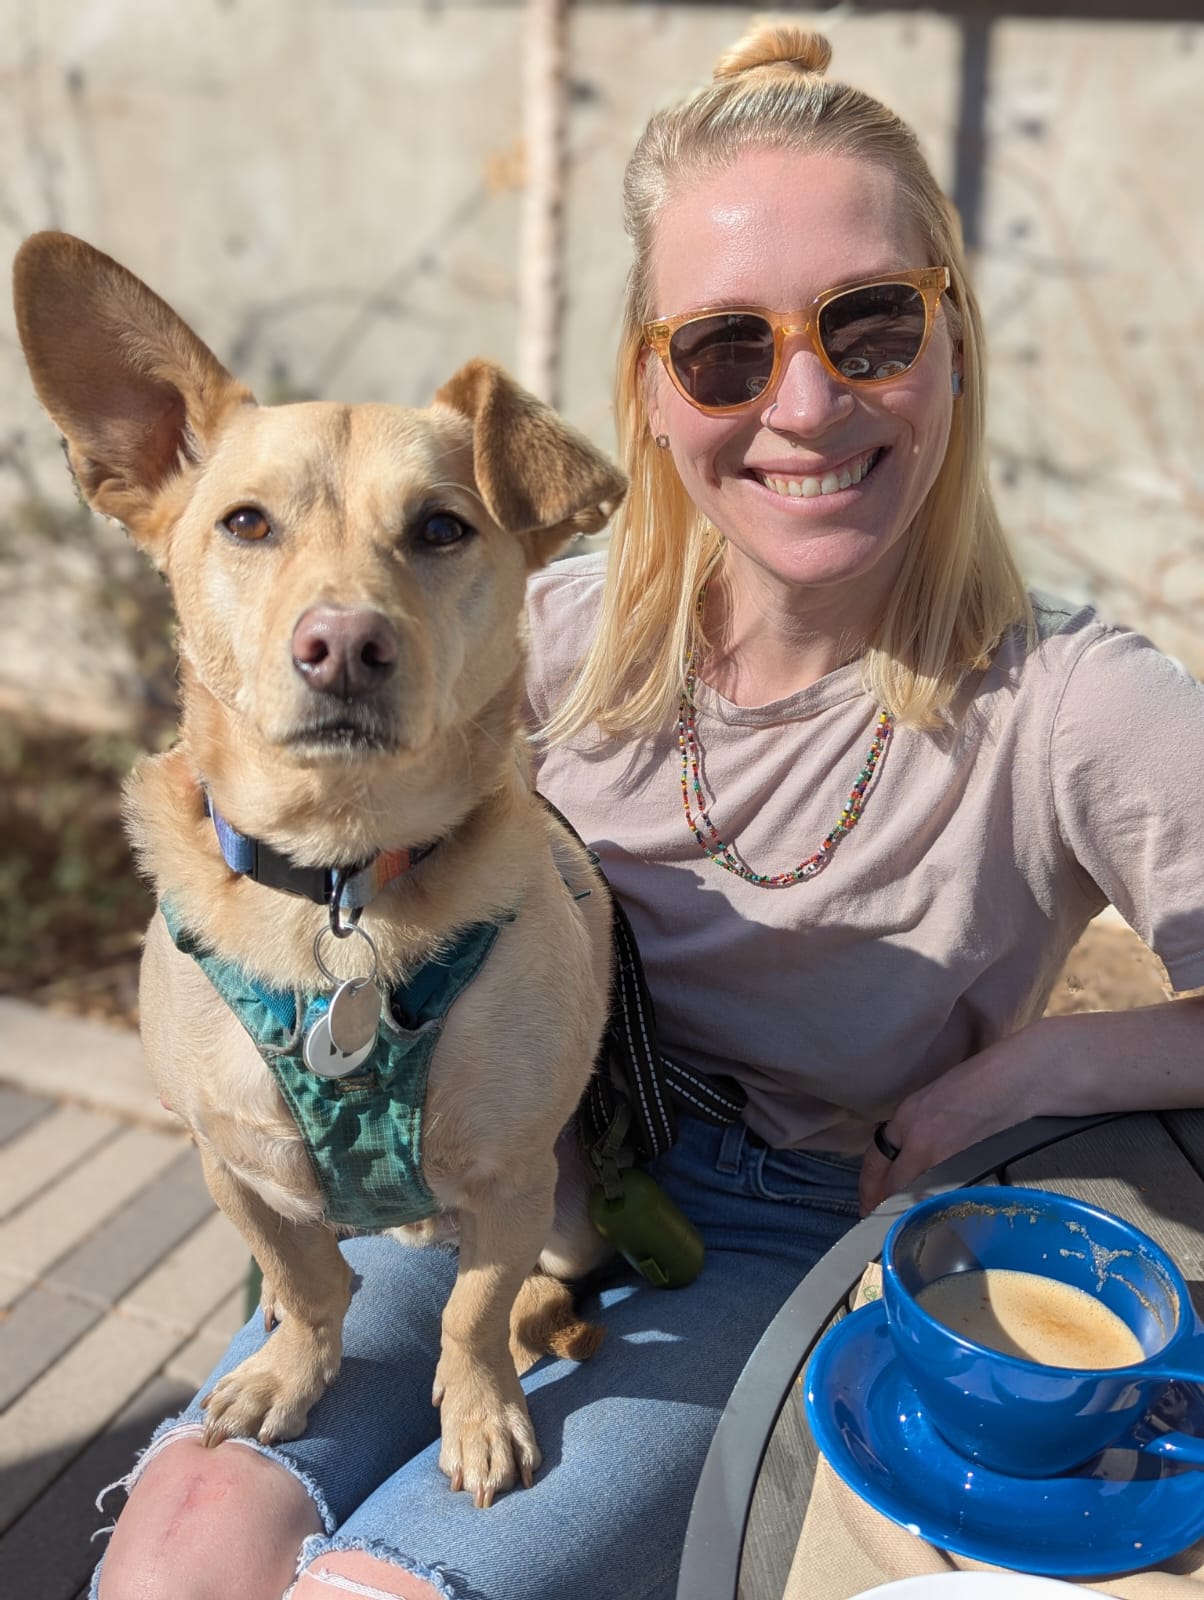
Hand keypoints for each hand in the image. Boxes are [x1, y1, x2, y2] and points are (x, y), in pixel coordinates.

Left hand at [858, 995, 1203, 1215]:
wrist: (1024, 1074)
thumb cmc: (989, 1082)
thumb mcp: (943, 1102)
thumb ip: (924, 1131)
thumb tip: (916, 1164)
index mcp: (906, 1115)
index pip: (874, 1161)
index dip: (869, 1189)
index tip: (868, 1208)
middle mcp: (913, 1132)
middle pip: (888, 1184)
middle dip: (884, 1209)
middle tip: (885, 1230)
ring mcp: (937, 1148)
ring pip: (911, 1193)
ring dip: (909, 1213)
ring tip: (910, 1229)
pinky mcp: (964, 1160)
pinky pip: (940, 1194)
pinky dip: (937, 1208)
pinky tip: (942, 1218)